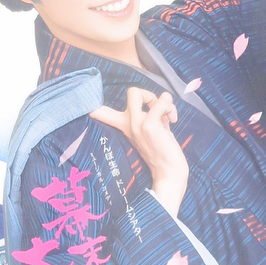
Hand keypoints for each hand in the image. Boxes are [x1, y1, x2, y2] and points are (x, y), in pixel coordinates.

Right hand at [91, 88, 189, 215]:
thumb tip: (162, 100)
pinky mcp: (148, 125)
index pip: (99, 113)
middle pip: (130, 92)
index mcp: (125, 126)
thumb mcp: (153, 131)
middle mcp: (127, 124)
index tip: (92, 103)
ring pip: (140, 92)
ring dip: (162, 100)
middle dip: (149, 93)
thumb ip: (154, 115)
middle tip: (157, 110)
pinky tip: (173, 119)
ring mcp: (136, 124)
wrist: (169, 172)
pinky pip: (161, 102)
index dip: (95, 101)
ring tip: (168, 115)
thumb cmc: (163, 153)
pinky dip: (169, 106)